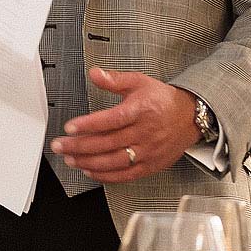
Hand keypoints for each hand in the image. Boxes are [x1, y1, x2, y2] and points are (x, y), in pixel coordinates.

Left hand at [50, 69, 199, 183]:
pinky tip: (90, 171)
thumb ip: (114, 80)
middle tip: (60, 146)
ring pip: (113, 161)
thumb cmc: (163, 101)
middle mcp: (144, 133)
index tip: (70, 127)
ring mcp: (147, 151)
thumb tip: (95, 74)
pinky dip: (106, 176)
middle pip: (107, 143)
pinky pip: (125, 175)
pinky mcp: (150, 165)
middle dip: (79, 146)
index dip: (89, 125)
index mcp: (141, 111)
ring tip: (70, 159)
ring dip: (88, 162)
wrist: (190, 117)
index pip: (111, 120)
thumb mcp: (139, 82)